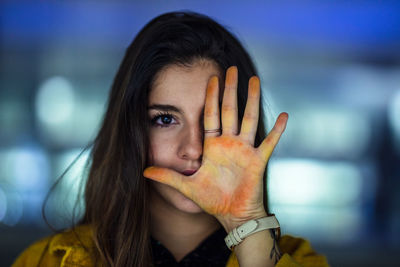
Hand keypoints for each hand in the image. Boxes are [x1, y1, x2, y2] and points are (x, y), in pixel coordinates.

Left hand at [144, 66, 287, 230]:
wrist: (231, 214)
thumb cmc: (212, 199)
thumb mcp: (187, 186)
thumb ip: (167, 177)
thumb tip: (143, 171)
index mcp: (213, 145)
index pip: (211, 115)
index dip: (210, 97)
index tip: (211, 78)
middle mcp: (229, 143)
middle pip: (230, 110)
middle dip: (230, 89)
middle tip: (231, 68)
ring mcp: (245, 150)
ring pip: (249, 119)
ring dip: (252, 99)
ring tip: (255, 79)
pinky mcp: (258, 161)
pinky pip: (270, 142)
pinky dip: (277, 130)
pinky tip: (284, 115)